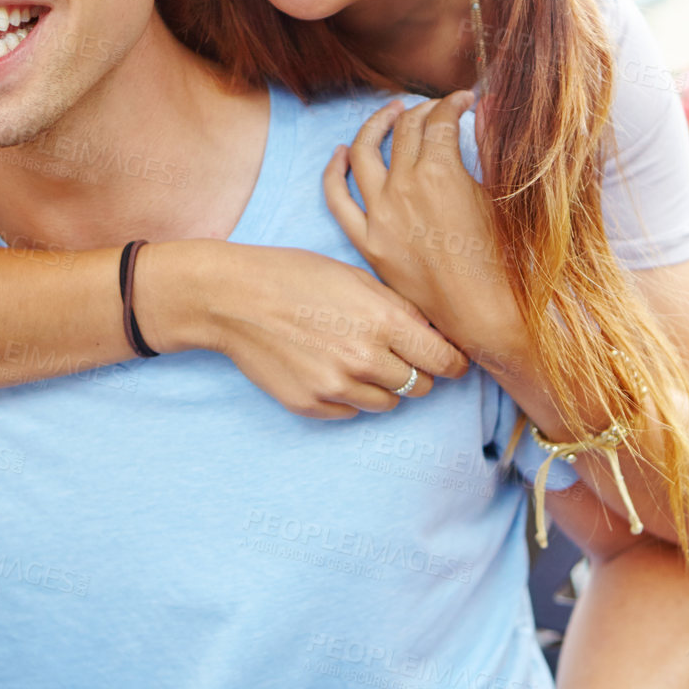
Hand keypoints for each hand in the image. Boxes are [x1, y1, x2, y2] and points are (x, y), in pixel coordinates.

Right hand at [139, 242, 469, 418]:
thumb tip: (435, 336)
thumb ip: (399, 309)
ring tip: (358, 359)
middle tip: (401, 357)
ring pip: (387, 404)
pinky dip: (349, 396)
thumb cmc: (296, 276)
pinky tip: (328, 368)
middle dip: (418, 373)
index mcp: (384, 320)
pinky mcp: (311, 404)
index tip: (454, 364)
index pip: (444, 361)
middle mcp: (365, 358)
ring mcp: (336, 386)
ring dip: (383, 387)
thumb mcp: (357, 277)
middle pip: (420, 387)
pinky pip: (350, 412)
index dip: (455, 364)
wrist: (233, 298)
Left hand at [322, 92, 530, 380]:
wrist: (484, 315)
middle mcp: (403, 188)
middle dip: (423, 111)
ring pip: (364, 152)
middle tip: (436, 110)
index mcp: (440, 172)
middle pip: (405, 130)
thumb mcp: (501, 196)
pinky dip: (335, 170)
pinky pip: (337, 197)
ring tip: (392, 114)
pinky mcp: (367, 242)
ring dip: (377, 125)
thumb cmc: (504, 259)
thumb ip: (486, 149)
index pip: (440, 120)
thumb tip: (485, 109)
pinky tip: (343, 154)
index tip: (464, 102)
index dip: (453, 103)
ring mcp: (380, 215)